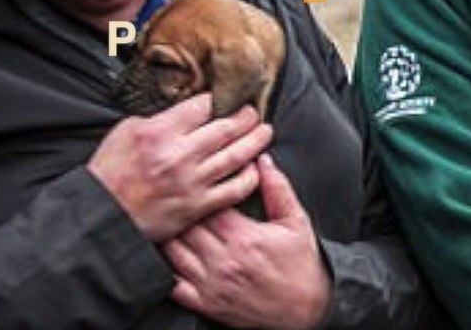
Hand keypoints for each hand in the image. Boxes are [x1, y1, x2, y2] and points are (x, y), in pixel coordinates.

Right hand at [87, 94, 272, 242]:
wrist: (100, 215)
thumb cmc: (110, 172)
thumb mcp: (126, 131)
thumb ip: (160, 119)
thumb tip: (188, 112)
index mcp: (159, 132)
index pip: (203, 106)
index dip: (217, 100)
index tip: (225, 99)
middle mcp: (179, 156)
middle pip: (226, 128)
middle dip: (246, 117)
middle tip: (254, 112)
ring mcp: (191, 182)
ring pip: (236, 156)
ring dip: (256, 141)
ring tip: (265, 131)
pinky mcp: (197, 206)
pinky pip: (234, 189)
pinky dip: (249, 176)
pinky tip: (255, 167)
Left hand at [163, 154, 331, 329]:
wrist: (305, 308)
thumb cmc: (301, 265)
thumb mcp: (296, 221)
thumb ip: (278, 189)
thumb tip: (263, 162)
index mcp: (245, 237)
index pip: (208, 205)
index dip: (202, 193)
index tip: (202, 186)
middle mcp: (224, 261)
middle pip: (186, 227)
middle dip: (182, 212)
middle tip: (181, 201)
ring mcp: (212, 285)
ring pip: (173, 254)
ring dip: (170, 237)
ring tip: (171, 225)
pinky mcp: (207, 305)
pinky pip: (173, 287)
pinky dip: (165, 272)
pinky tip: (168, 259)